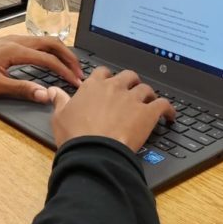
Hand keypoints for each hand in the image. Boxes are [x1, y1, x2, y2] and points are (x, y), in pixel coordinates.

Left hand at [0, 35, 82, 103]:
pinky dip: (48, 50)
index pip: (48, 59)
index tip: (76, 82)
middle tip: (79, 71)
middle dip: (68, 57)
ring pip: (43, 41)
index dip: (64, 71)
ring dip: (59, 52)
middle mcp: (15, 41)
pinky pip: (34, 43)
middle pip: (50, 43)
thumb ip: (22, 89)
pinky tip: (50, 60)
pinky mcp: (7, 43)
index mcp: (14, 50)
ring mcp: (11, 40)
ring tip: (70, 66)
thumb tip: (45, 94)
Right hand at [49, 67, 175, 150]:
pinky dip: (168, 109)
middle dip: (131, 82)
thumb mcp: (59, 116)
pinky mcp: (148, 113)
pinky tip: (170, 116)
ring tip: (150, 103)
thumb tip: (52, 90)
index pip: (103, 72)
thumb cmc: (75, 135)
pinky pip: (164, 104)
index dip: (107, 79)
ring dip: (148, 95)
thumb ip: (59, 100)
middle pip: (128, 76)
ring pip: (146, 88)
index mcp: (93, 86)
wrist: (94, 151)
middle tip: (131, 92)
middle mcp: (114, 87)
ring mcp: (133, 99)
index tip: (108, 86)